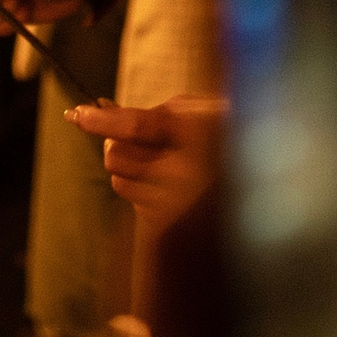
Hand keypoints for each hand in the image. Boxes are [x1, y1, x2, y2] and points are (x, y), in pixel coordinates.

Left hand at [69, 97, 227, 225]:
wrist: (261, 185)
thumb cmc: (227, 136)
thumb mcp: (198, 113)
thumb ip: (155, 114)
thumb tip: (106, 111)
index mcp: (194, 133)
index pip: (134, 126)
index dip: (100, 120)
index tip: (75, 114)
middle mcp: (185, 172)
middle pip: (116, 157)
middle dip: (114, 145)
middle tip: (129, 138)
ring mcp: (178, 203)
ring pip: (119, 182)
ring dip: (128, 170)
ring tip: (159, 163)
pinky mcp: (171, 225)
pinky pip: (134, 203)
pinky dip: (142, 191)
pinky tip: (169, 186)